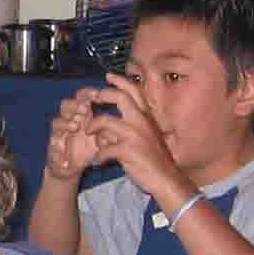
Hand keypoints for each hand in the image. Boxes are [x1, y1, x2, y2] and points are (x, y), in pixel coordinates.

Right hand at [45, 87, 103, 181]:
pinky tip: (63, 145)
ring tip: (75, 126)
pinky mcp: (52, 148)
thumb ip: (108, 133)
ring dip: (65, 122)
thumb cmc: (87, 151)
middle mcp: (68, 121)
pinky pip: (51, 144)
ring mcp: (58, 134)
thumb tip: (117, 127)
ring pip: (56, 122)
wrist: (71, 169)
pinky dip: (57, 145)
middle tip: (85, 109)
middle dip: (75, 105)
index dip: (86, 93)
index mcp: (81, 115)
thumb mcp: (102, 141)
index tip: (96, 94)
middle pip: (65, 105)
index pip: (80, 98)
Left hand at [84, 72, 189, 204]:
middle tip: (91, 99)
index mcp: (146, 116)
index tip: (108, 76)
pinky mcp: (127, 151)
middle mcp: (141, 121)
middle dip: (102, 95)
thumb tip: (113, 122)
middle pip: (119, 97)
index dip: (120, 81)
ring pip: (105, 121)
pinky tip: (97, 161)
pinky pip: (104, 149)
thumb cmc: (155, 158)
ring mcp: (134, 135)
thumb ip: (134, 125)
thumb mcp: (148, 135)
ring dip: (92, 127)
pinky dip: (97, 155)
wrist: (165, 178)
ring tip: (88, 133)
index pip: (134, 91)